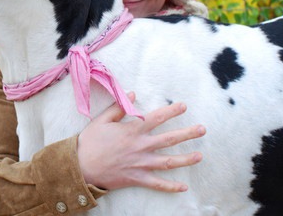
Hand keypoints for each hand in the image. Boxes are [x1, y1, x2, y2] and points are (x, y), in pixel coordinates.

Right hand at [77, 92, 204, 191]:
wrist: (80, 166)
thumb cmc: (89, 141)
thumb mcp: (101, 120)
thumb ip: (119, 107)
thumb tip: (133, 94)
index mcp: (132, 131)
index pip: (156, 118)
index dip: (171, 111)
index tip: (184, 106)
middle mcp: (140, 147)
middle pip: (168, 140)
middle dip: (187, 134)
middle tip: (202, 129)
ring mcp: (140, 164)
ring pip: (167, 162)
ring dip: (185, 159)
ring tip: (199, 155)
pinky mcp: (136, 178)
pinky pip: (156, 184)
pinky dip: (170, 186)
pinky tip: (183, 187)